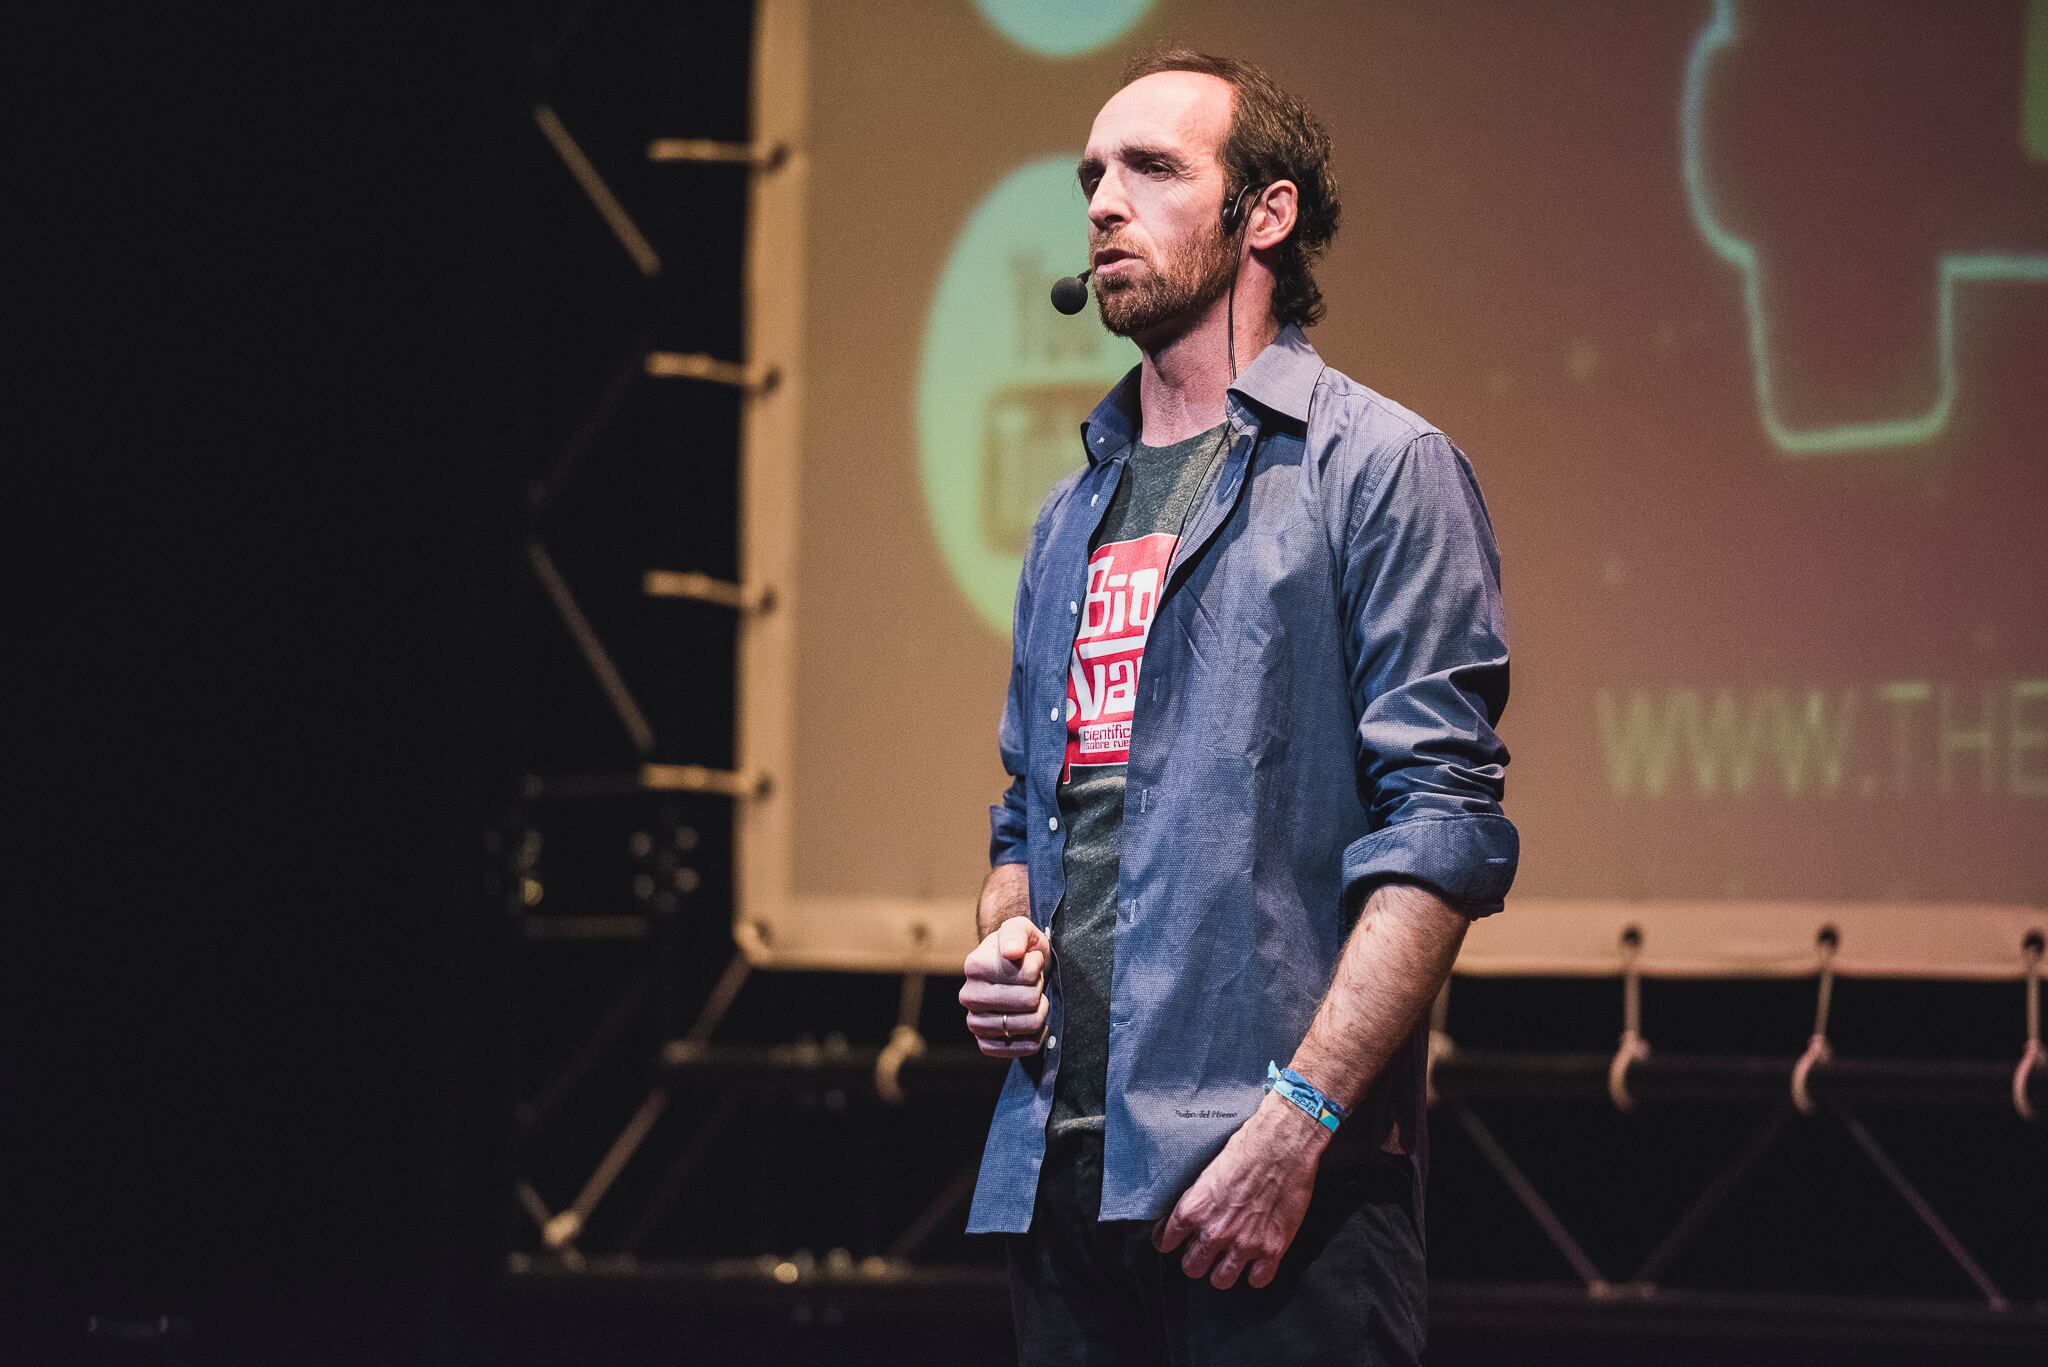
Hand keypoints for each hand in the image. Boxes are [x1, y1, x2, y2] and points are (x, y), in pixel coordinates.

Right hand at [960, 915, 1050, 1057]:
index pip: (1027, 975)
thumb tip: (1011, 952)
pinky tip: (1032, 1021)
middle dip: (1039, 989)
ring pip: (1029, 1025)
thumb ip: (1016, 933)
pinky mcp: (985, 1044)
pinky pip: (1022, 1048)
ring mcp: (974, 1022)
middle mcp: (968, 996)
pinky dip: (1036, 1036)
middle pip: (1028, 1001)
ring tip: (1032, 999)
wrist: (1015, 972)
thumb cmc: (1020, 949)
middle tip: (1032, 982)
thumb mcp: (1021, 929)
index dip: (1037, 967)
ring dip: (1040, 1011)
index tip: (1031, 961)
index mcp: (974, 966)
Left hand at [1151, 1090, 1327, 1288]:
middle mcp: (1215, 1232)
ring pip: (1221, 1280)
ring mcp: (1244, 1244)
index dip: (1170, 1241)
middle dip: (1196, 1260)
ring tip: (1228, 1260)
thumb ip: (1196, 1201)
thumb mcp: (1208, 1172)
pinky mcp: (1272, 1249)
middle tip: (1204, 1251)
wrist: (1283, 1143)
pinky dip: (1256, 1273)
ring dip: (1222, 1271)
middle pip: (1191, 1268)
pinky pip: (1258, 1280)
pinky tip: (1256, 1262)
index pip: (1165, 1242)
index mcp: (1194, 1209)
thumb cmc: (1246, 1148)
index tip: (1174, 1241)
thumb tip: (1189, 1218)